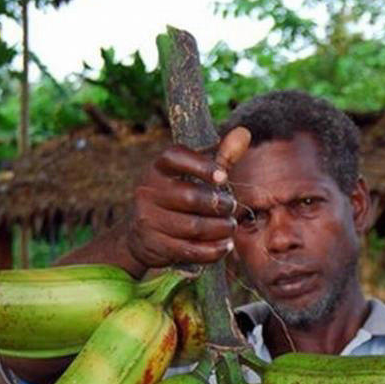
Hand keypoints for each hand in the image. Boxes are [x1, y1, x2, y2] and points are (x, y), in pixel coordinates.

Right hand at [127, 127, 250, 267]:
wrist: (139, 236)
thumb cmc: (175, 200)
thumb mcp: (193, 177)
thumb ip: (220, 157)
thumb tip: (244, 133)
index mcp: (158, 168)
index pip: (175, 157)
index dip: (201, 165)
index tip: (223, 176)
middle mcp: (148, 191)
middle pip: (190, 197)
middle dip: (218, 204)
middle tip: (232, 207)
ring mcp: (149, 219)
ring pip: (193, 226)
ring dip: (219, 229)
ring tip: (230, 227)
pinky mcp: (155, 245)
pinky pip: (189, 250)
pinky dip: (212, 250)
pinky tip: (225, 246)